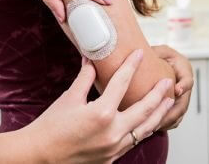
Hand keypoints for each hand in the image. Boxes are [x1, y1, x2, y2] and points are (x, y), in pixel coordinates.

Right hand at [0, 50, 173, 163]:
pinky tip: (147, 123)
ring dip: (158, 114)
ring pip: (145, 129)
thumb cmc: (51, 128)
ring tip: (168, 102)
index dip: (131, 66)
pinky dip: (143, 129)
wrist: (40, 155)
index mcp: (102, 113)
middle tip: (168, 82)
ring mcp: (114, 148)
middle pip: (144, 109)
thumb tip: (91, 61)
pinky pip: (134, 141)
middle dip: (159, 93)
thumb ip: (85, 78)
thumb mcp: (69, 98)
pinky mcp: (111, 158)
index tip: (139, 55)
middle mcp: (113, 132)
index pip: (121, 83)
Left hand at [152, 45, 193, 129]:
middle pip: (183, 102)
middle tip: (160, 118)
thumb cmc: (154, 53)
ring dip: (168, 120)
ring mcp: (181, 96)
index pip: (188, 78)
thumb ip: (154, 52)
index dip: (184, 85)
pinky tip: (153, 128)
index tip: (178, 90)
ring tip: (154, 126)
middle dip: (172, 111)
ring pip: (178, 113)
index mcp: (183, 68)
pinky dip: (165, 123)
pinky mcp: (175, 104)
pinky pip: (173, 118)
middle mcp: (184, 84)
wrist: (152, 61)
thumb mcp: (156, 49)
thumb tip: (141, 52)